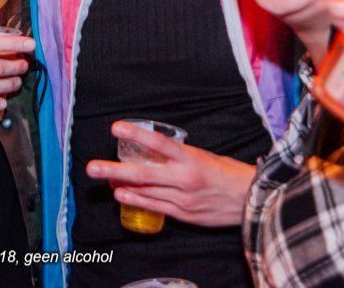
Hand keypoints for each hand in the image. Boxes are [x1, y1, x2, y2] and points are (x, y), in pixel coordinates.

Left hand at [85, 121, 255, 227]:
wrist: (251, 201)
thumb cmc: (229, 175)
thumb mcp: (207, 157)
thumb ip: (183, 156)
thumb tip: (160, 151)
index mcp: (192, 159)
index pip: (159, 144)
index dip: (136, 135)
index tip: (116, 128)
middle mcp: (185, 179)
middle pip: (143, 174)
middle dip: (115, 170)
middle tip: (92, 167)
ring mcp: (183, 199)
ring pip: (145, 192)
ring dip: (121, 185)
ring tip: (103, 179)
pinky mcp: (184, 214)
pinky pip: (155, 207)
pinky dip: (136, 200)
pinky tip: (122, 195)